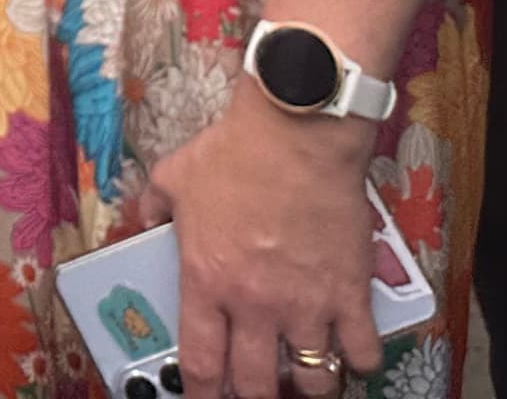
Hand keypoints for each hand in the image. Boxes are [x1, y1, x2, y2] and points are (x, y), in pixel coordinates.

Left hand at [146, 95, 379, 395]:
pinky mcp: (351, 295)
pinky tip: (351, 351)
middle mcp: (255, 305)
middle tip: (258, 392)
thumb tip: (143, 221)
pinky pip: (363, 352)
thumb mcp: (173, 177)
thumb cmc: (235, 153)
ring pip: (315, 380)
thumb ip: (152, 208)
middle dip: (256, 397)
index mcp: (207, 282)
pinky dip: (360, 360)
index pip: (201, 362)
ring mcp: (307, 305)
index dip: (201, 394)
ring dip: (310, 385)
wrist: (296, 135)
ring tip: (307, 379)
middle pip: (257, 385)